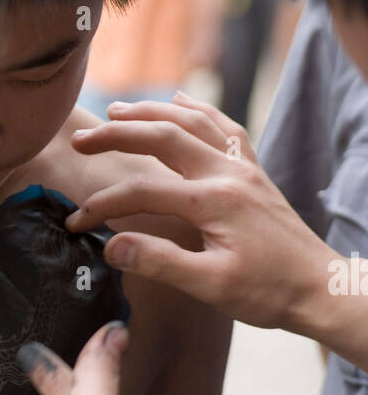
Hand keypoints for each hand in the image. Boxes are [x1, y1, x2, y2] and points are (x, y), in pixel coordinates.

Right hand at [68, 93, 337, 331]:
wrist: (319, 288)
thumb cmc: (267, 292)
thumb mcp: (209, 286)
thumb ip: (159, 262)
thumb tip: (111, 246)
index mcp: (213, 201)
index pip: (142, 191)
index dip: (103, 204)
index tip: (75, 222)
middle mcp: (229, 173)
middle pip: (164, 136)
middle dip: (119, 133)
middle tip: (82, 139)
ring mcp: (245, 168)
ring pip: (194, 121)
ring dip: (153, 111)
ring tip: (118, 110)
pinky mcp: (255, 173)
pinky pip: (225, 127)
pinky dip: (198, 110)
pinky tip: (181, 102)